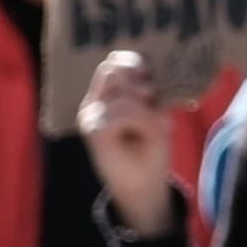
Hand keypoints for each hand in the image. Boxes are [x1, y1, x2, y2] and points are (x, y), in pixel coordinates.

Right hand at [79, 54, 178, 237]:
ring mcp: (90, 114)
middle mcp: (95, 101)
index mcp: (107, 94)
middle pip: (115, 70)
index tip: (153, 81)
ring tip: (150, 125)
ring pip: (123, 92)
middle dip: (142, 83)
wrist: (144, 185)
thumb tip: (143, 71)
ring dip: (145, 107)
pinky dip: (143, 120)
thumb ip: (147, 90)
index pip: (115, 62)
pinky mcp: (92, 129)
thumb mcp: (156, 113)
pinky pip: (124, 112)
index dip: (138, 64)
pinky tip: (144, 134)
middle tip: (152, 103)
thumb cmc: (151, 146)